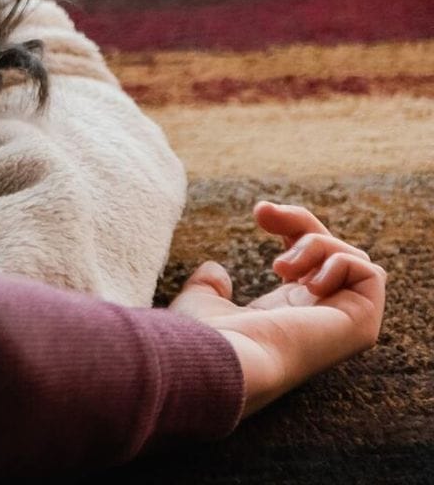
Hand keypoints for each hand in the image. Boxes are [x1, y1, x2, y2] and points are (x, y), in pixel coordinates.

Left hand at [168, 202, 385, 416]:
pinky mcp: (361, 324)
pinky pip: (371, 274)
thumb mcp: (202, 304)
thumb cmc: (207, 340)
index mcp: (289, 312)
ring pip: (352, 258)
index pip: (309, 260)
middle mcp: (321, 317)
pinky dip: (340, 263)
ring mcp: (344, 322)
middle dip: (300, 222)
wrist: (226, 361)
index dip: (291, 228)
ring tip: (280, 266)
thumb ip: (209, 288)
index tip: (259, 212)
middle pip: (333, 252)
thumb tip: (214, 270)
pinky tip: (309, 284)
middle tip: (263, 212)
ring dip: (315, 244)